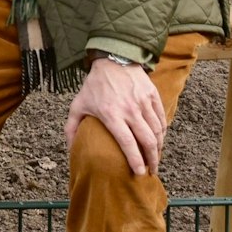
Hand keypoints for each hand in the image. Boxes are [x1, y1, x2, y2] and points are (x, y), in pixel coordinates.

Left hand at [65, 56, 164, 176]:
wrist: (112, 58)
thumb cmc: (94, 85)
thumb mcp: (78, 105)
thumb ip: (71, 128)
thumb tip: (70, 149)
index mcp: (112, 115)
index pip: (128, 144)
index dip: (136, 161)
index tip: (139, 174)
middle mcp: (130, 110)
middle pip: (148, 141)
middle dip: (152, 160)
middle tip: (152, 171)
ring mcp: (143, 102)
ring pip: (157, 131)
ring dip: (159, 148)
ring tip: (156, 157)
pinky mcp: (152, 94)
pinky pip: (162, 118)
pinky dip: (162, 131)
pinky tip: (159, 139)